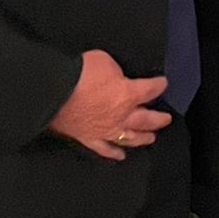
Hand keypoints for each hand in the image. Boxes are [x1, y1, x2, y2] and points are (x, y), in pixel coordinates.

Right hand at [48, 49, 170, 161]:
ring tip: (151, 138)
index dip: (158, 86)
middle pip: (147, 120)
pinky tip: (121, 156)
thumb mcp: (104, 61)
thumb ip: (116, 71)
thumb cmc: (79, 74)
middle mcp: (122, 116)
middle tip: (166, 119)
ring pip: (131, 138)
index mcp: (128, 94)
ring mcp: (106, 130)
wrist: (52, 92)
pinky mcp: (89, 139)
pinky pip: (105, 149)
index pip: (150, 90)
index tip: (162, 84)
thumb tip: (117, 77)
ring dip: (143, 138)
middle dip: (159, 119)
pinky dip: (114, 153)